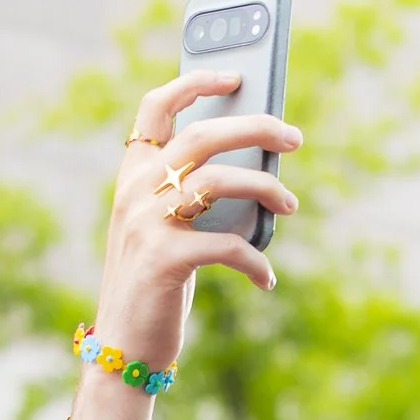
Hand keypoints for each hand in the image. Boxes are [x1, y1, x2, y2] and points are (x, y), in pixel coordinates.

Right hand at [92, 73, 303, 361]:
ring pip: (219, 182)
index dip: (193, 85)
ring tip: (290, 206)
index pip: (154, 109)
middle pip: (202, 137)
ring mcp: (147, 222)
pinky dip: (257, 262)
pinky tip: (265, 280)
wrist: (125, 342)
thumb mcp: (170, 230)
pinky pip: (228, 245)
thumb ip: (194, 197)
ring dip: (266, 189)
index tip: (235, 77)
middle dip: (254, 128)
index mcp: (134, 175)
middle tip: (293, 137)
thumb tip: (260, 173)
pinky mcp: (165, 259)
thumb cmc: (159, 283)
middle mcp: (135, 190)